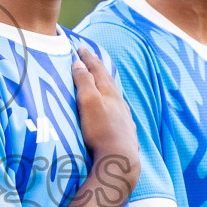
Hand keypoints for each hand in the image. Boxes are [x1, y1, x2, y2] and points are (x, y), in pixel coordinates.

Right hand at [74, 48, 139, 189]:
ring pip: (116, 95)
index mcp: (109, 93)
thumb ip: (84, 82)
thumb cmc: (101, 131)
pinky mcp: (126, 131)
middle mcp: (119, 102)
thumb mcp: (88, 103)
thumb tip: (79, 63)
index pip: (97, 70)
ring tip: (104, 80)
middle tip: (92, 57)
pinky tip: (115, 110)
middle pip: (108, 80)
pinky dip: (114, 103)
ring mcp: (125, 117)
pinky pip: (120, 111)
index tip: (81, 48)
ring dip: (108, 85)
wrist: (120, 158)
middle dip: (98, 67)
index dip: (88, 58)